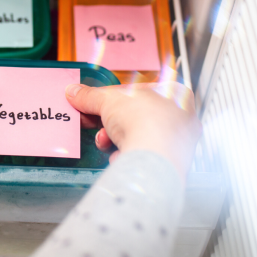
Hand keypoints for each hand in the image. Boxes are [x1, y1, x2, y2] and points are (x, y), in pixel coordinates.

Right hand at [66, 82, 199, 180]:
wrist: (153, 158)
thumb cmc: (146, 120)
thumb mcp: (108, 99)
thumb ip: (90, 96)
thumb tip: (76, 93)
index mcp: (173, 92)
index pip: (137, 91)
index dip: (111, 97)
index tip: (93, 102)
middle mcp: (180, 117)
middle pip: (135, 116)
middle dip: (110, 121)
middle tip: (92, 121)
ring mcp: (176, 144)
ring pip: (137, 137)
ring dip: (114, 139)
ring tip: (105, 141)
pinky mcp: (166, 165)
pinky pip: (140, 158)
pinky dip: (125, 157)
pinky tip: (118, 156)